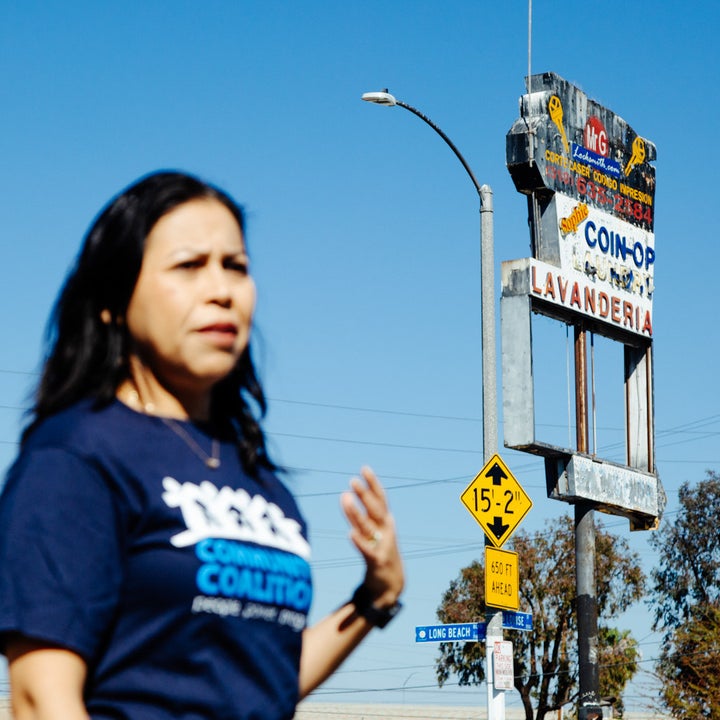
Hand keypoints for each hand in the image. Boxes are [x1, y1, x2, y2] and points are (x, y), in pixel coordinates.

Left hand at [340, 466, 403, 607]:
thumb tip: (345, 496)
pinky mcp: (377, 561)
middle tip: (352, 480)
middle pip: (375, 509)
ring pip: (368, 526)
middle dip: (365, 495)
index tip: (364, 468)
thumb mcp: (372, 532)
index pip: (380, 498)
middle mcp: (386, 530)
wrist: (391, 584)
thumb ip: (359, 515)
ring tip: (345, 499)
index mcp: (386, 522)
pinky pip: (367, 550)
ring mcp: (383, 545)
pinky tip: (350, 533)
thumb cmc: (380, 553)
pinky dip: (359, 541)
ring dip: (356, 513)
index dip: (373, 483)